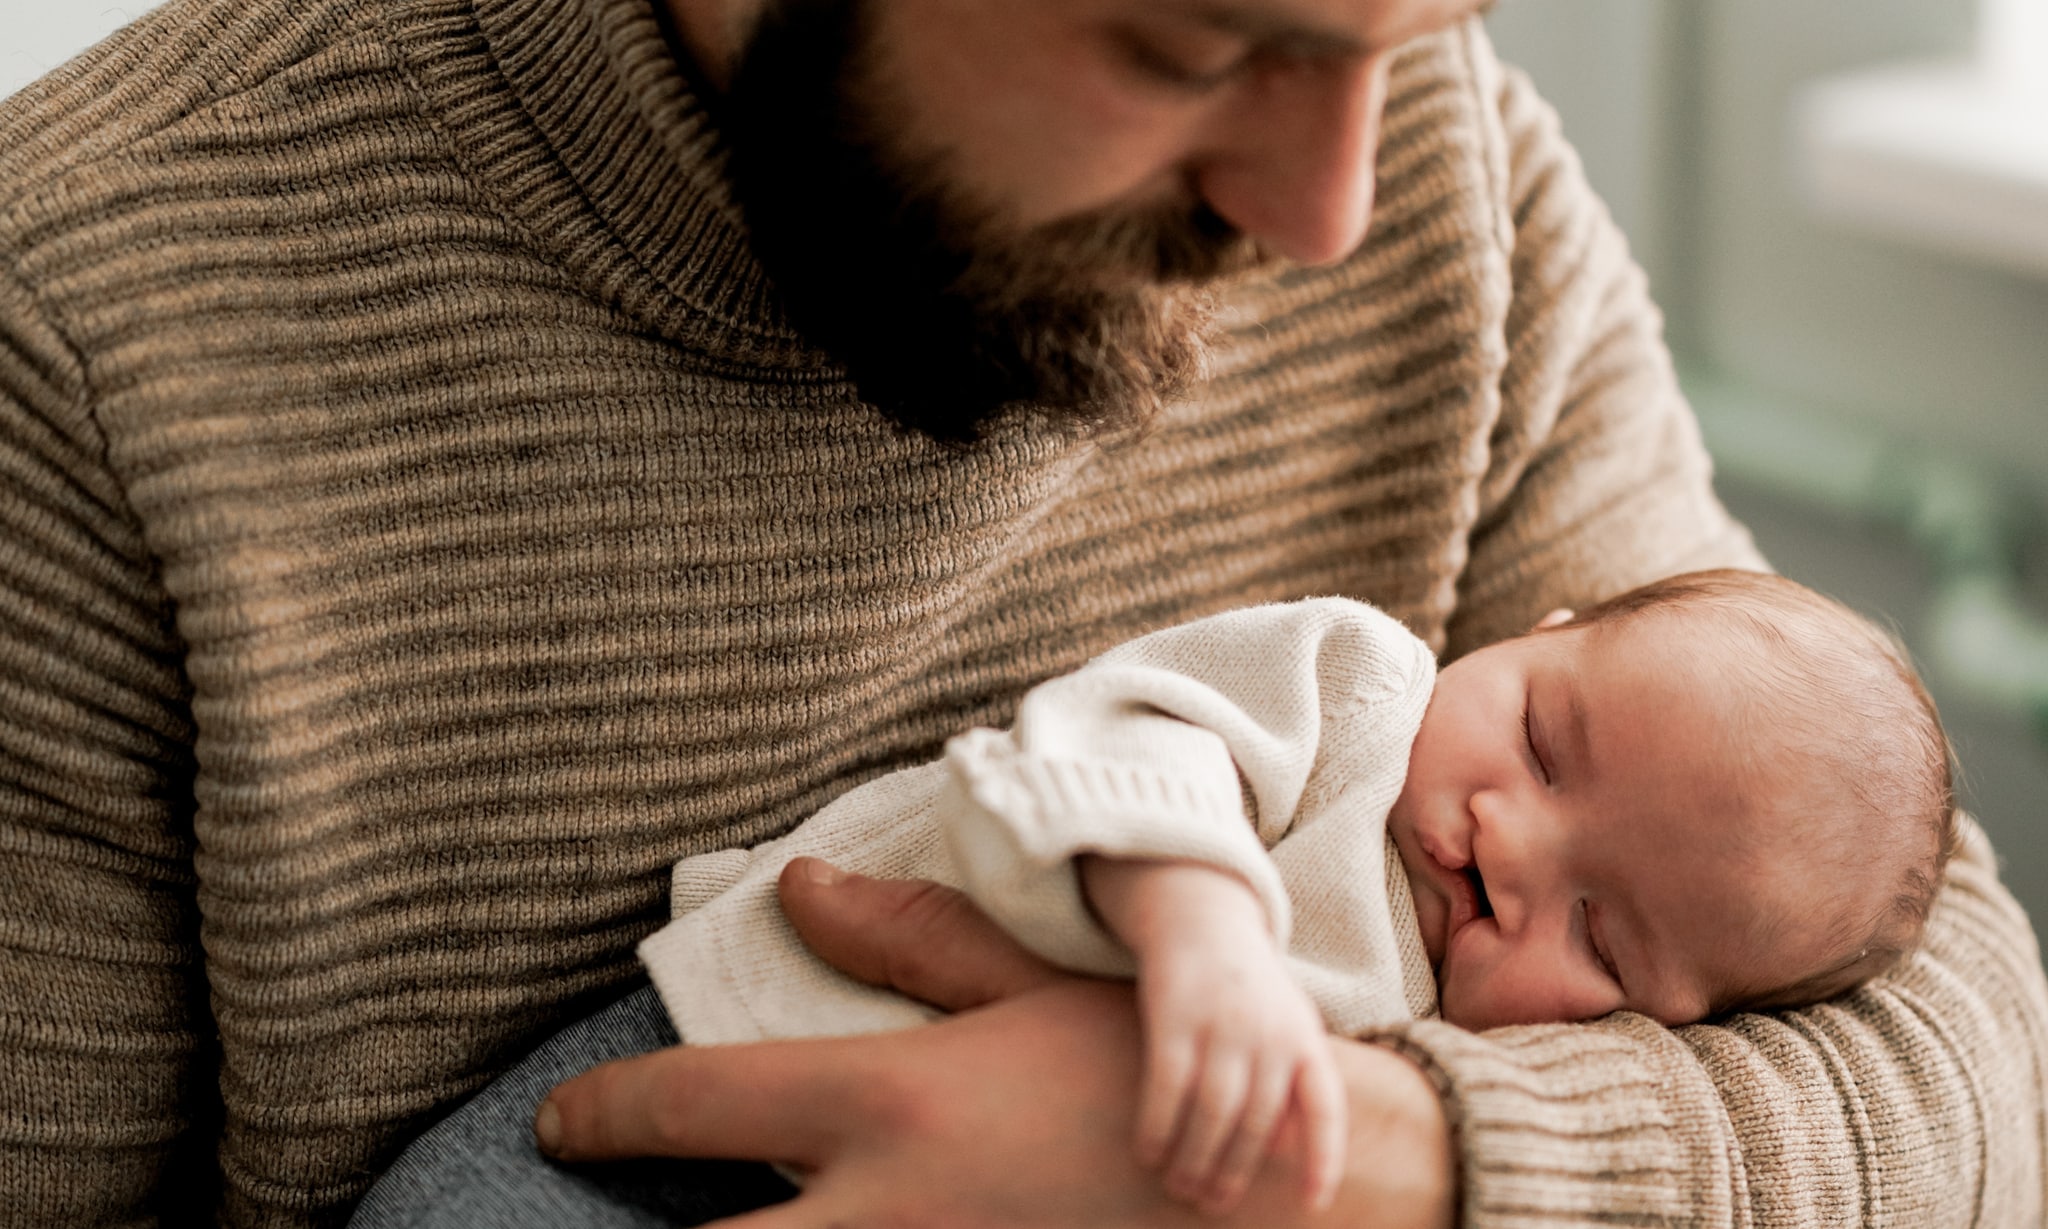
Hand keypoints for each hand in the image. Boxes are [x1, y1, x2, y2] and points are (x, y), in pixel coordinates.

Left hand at [536, 861, 1453, 1228]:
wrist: (1264, 1196)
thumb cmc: (1141, 1077)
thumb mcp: (1028, 986)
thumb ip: (905, 943)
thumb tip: (798, 886)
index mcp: (888, 1103)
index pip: (693, 1105)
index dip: (603, 1114)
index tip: (563, 1122)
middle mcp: (882, 1210)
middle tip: (584, 1214)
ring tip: (699, 1222)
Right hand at [1083, 857, 1344, 1213]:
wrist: (1202, 918)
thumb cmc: (1248, 989)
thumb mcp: (1287, 1024)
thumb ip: (1291, 1082)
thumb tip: (1284, 1154)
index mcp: (1305, 1037)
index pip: (1324, 1105)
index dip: (1322, 1157)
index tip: (1314, 1203)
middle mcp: (1269, 1031)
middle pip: (1257, 1121)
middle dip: (1233, 1171)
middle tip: (1211, 1204)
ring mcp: (1222, 1022)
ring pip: (1213, 1111)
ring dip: (1194, 1158)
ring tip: (1180, 1187)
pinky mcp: (1174, 1015)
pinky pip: (1167, 1086)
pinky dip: (1158, 1126)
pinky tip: (1148, 1152)